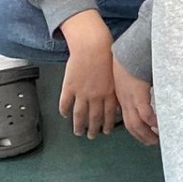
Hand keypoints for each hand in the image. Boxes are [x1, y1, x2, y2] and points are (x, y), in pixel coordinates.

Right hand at [58, 14, 119, 137]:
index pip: (109, 114)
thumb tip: (118, 100)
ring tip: (78, 132)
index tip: (105, 132)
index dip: (106, 125)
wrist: (92, 45)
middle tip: (91, 136)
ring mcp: (81, 93)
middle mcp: (95, 96)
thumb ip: (116, 88)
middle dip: (92, 129)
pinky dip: (64, 111)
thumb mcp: (117, 73)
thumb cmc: (107, 54)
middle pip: (93, 118)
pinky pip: (65, 103)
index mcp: (109, 92)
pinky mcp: (69, 87)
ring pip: (79, 115)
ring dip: (78, 125)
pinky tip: (65, 115)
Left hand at [112, 57, 157, 145]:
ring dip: (146, 134)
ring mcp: (131, 99)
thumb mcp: (130, 76)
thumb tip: (148, 91)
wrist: (129, 50)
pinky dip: (152, 122)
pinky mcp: (139, 94)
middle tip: (152, 142)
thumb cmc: (133, 59)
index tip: (143, 136)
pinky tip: (159, 126)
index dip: (135, 130)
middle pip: (131, 125)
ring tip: (157, 139)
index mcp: (123, 97)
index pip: (128, 119)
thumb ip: (136, 86)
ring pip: (137, 124)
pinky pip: (145, 114)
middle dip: (141, 136)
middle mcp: (125, 101)